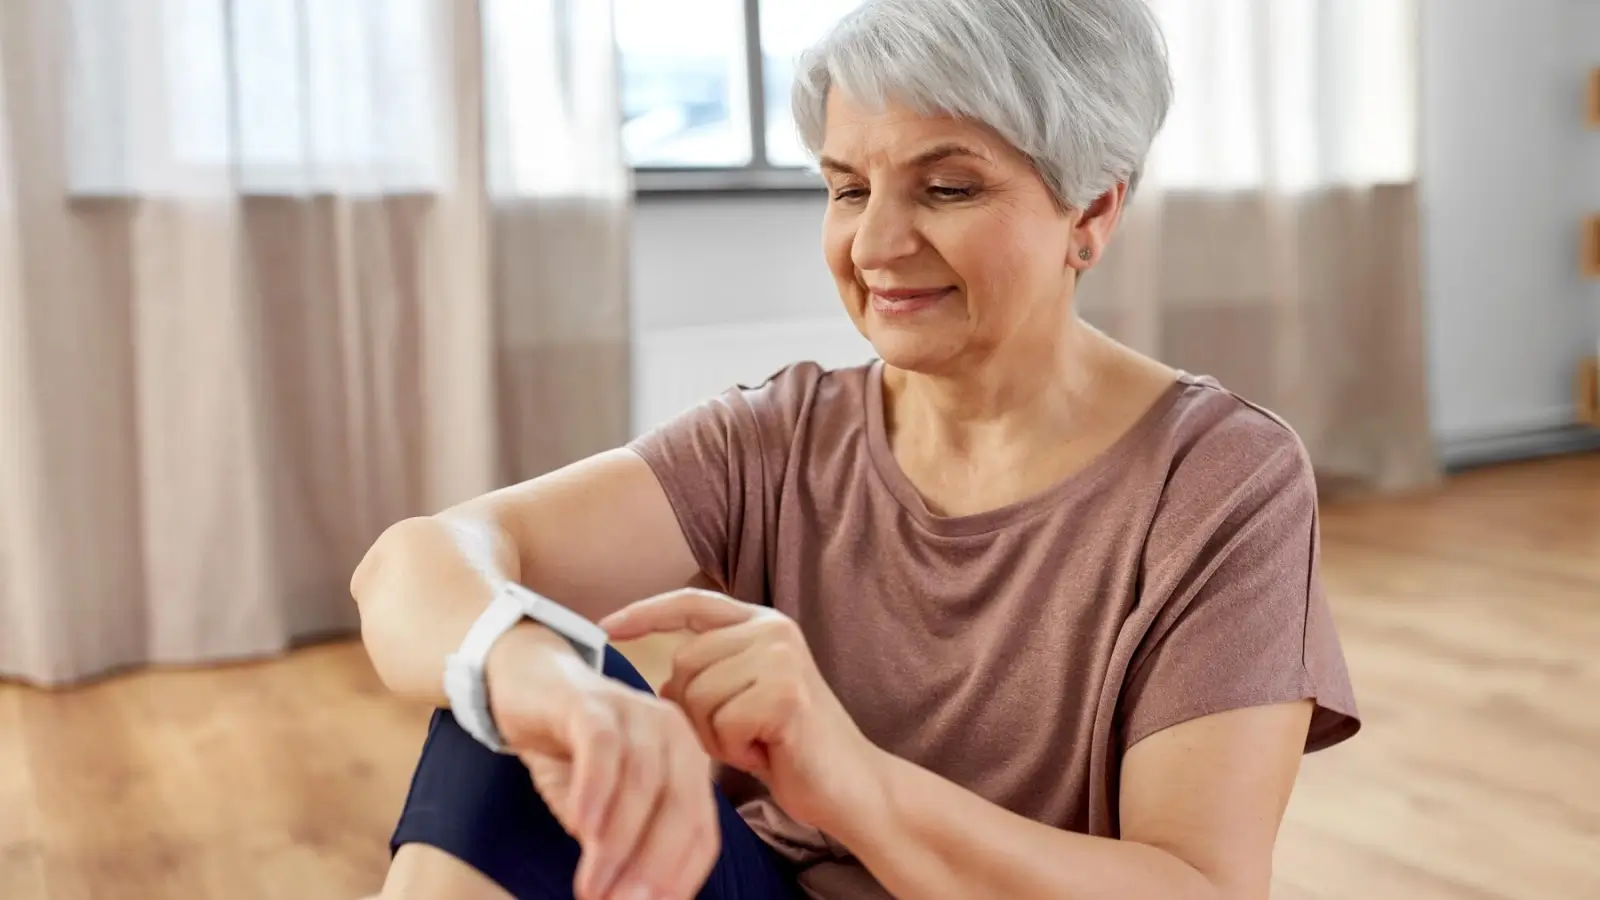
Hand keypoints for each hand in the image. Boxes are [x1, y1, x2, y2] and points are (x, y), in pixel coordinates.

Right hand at [485, 625, 719, 899]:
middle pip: (678, 809)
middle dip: (653, 868)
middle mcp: (673, 734)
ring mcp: (635, 712)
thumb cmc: (572, 750)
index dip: (680, 878)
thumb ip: (619, 844)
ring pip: (641, 784)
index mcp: (687, 763)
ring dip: (616, 843)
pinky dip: (595, 791)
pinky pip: (603, 749)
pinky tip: (581, 830)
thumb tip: (626, 898)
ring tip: (592, 887)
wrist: (528, 679)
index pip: (700, 832)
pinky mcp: (592, 703)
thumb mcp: (601, 806)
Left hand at [599, 590, 883, 831]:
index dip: (646, 613)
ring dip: (715, 736)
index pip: (692, 603)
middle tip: (740, 734)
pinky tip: (767, 753)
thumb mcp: (741, 702)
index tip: (606, 625)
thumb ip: (706, 679)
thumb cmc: (790, 749)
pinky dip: (734, 750)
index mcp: (762, 624)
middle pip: (684, 664)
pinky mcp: (785, 693)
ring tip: (756, 742)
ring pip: (697, 696)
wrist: (849, 786)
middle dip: (696, 712)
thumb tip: (661, 682)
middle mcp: (773, 631)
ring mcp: (781, 658)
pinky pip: (721, 724)